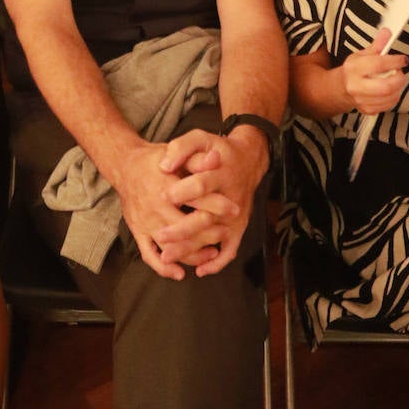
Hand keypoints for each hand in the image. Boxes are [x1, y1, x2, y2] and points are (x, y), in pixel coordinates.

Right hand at [115, 141, 217, 280]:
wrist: (125, 166)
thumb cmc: (155, 160)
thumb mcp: (176, 153)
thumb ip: (197, 159)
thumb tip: (217, 158)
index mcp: (167, 186)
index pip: (197, 199)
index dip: (219, 205)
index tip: (235, 209)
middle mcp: (156, 207)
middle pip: (187, 227)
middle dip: (209, 234)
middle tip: (225, 233)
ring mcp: (146, 222)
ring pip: (172, 246)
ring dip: (193, 254)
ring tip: (212, 253)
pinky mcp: (138, 232)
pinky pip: (149, 255)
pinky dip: (163, 268)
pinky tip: (179, 273)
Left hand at [155, 126, 267, 276]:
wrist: (248, 160)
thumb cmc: (218, 149)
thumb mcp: (201, 138)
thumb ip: (182, 147)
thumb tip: (164, 165)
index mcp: (220, 174)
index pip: (201, 185)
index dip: (182, 191)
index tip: (163, 196)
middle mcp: (230, 198)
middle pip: (206, 218)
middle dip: (182, 230)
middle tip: (160, 236)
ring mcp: (235, 217)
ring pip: (213, 239)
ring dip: (191, 250)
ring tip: (166, 256)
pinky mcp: (238, 228)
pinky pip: (230, 251)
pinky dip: (217, 263)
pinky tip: (200, 271)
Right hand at [341, 27, 407, 115]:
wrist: (341, 89)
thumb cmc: (354, 70)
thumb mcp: (362, 54)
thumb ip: (377, 45)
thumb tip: (387, 33)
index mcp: (354, 68)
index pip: (378, 64)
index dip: (395, 61)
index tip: (403, 59)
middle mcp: (356, 85)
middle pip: (386, 86)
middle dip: (399, 79)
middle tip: (400, 72)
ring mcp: (361, 100)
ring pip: (390, 97)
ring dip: (398, 88)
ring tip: (395, 80)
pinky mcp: (367, 110)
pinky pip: (388, 105)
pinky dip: (394, 97)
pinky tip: (390, 90)